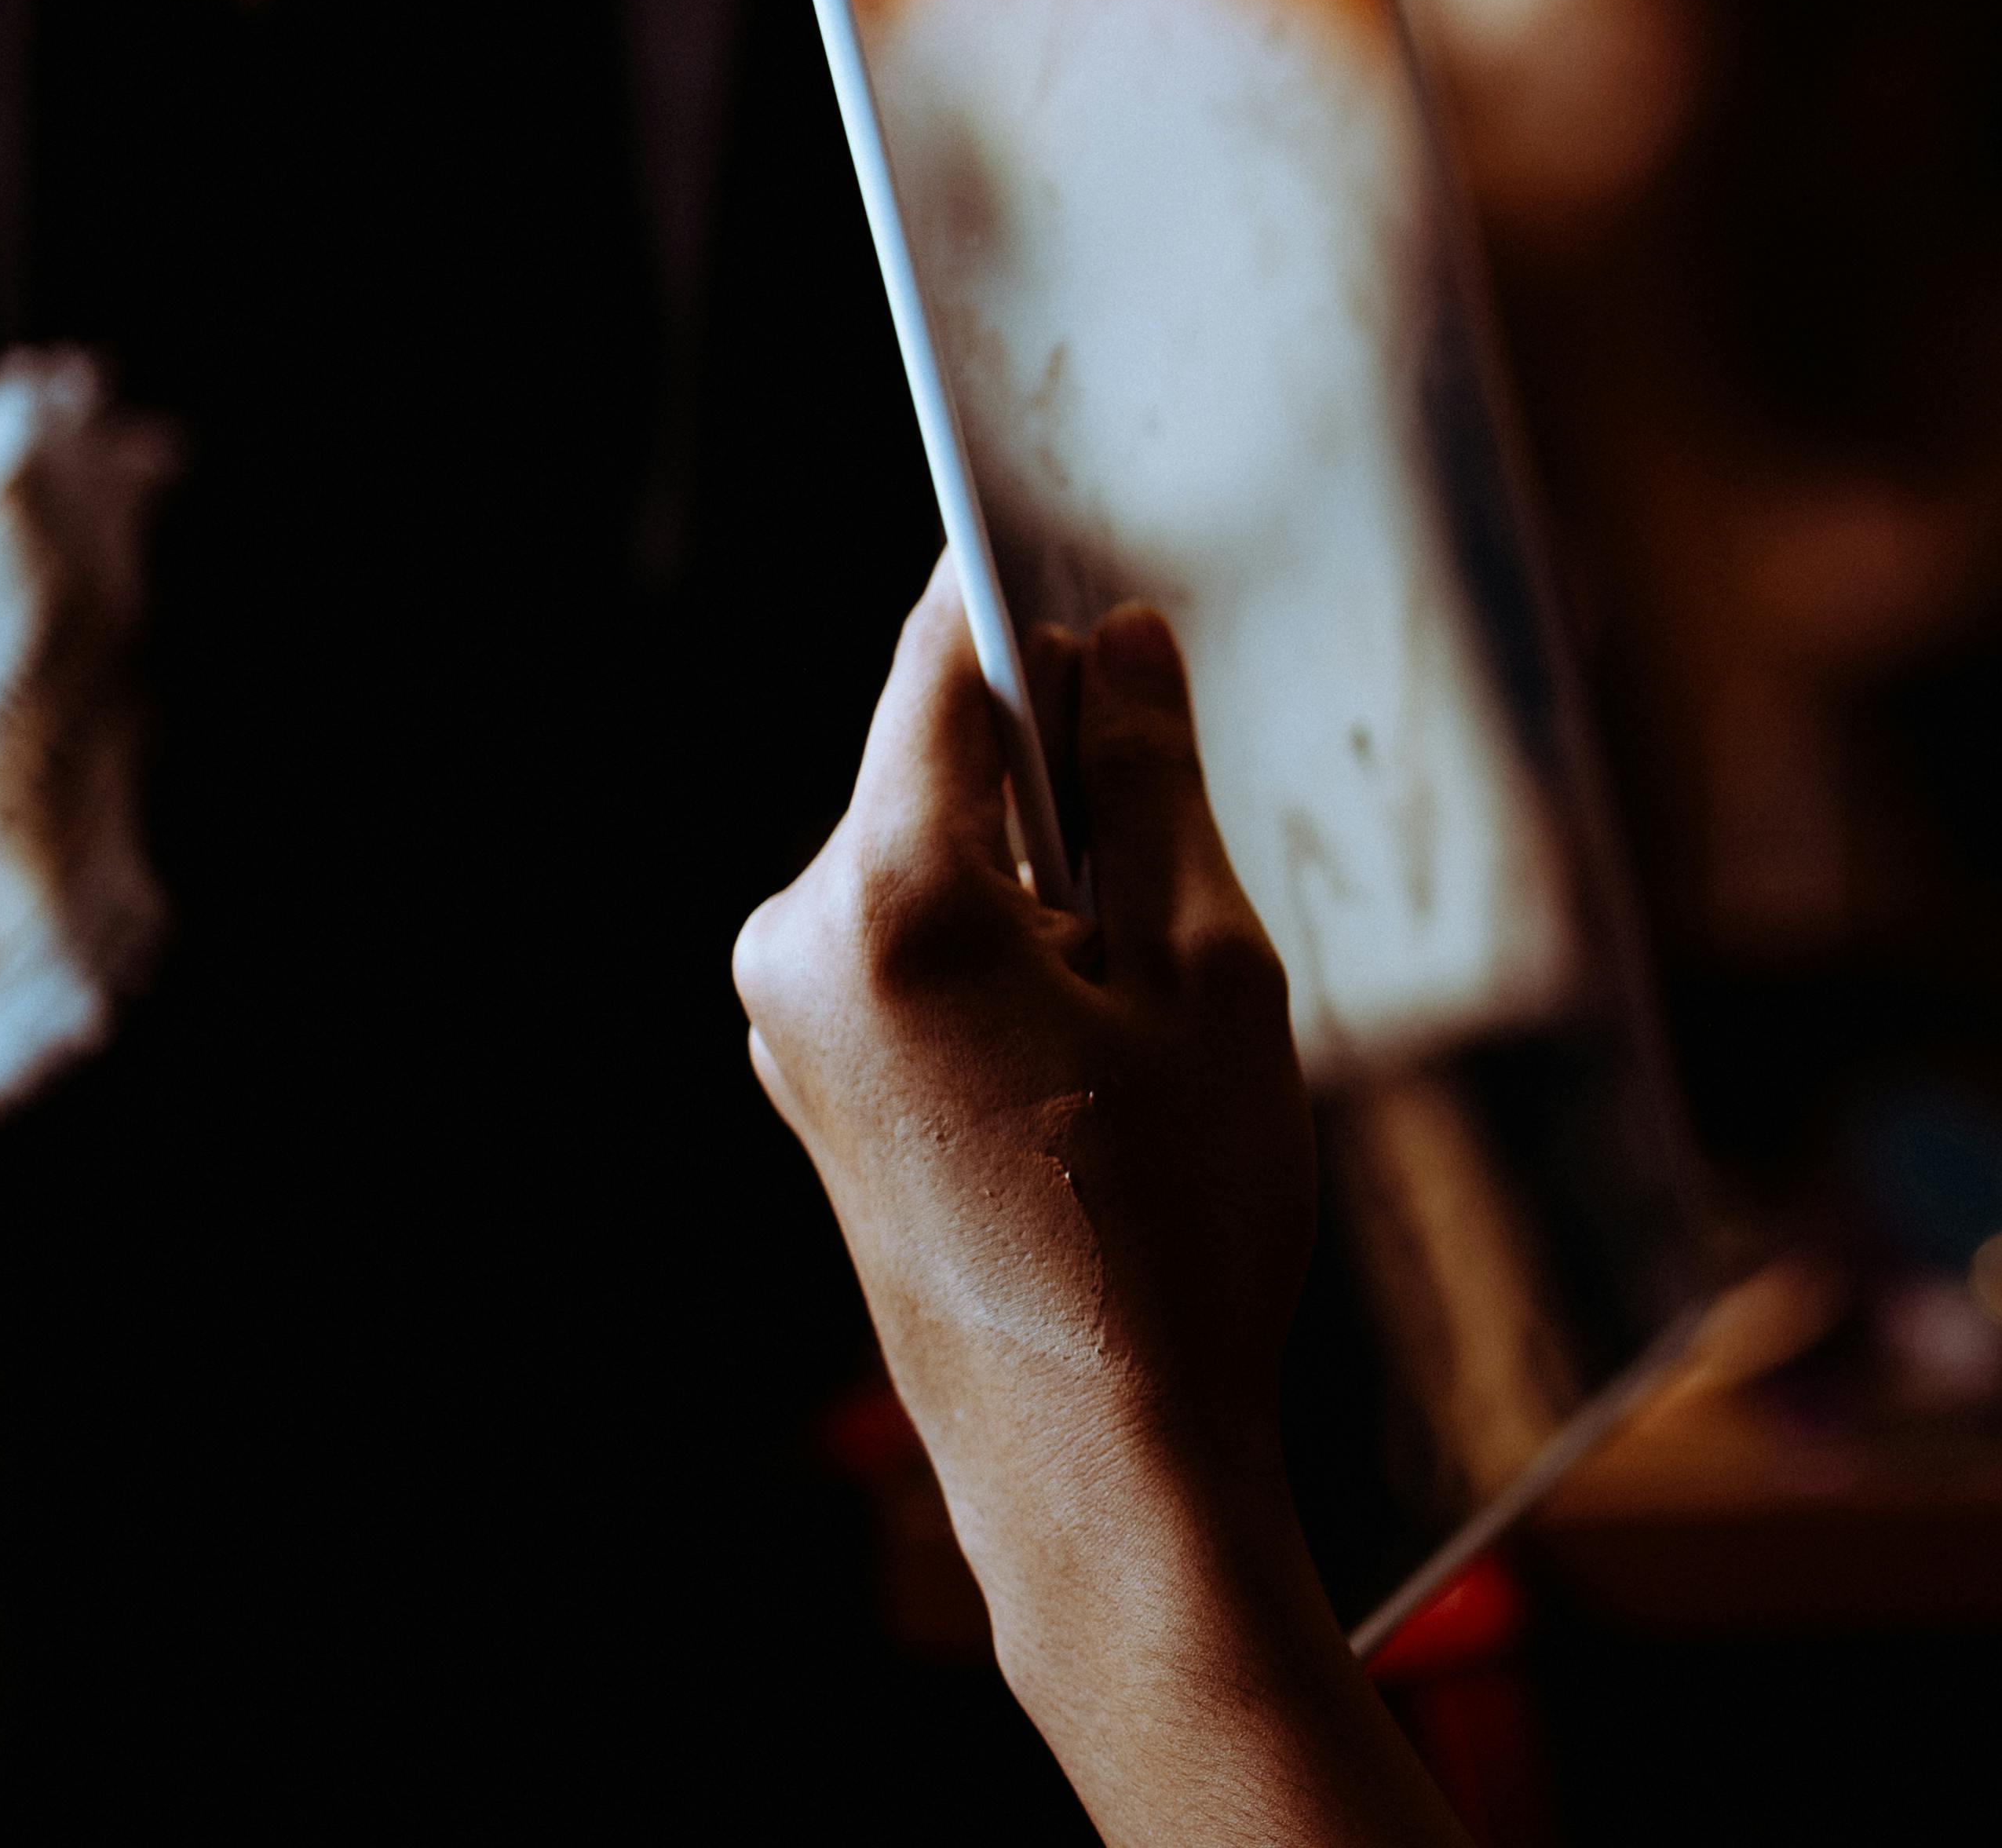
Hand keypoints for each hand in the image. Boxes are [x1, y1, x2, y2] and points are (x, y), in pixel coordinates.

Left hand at [741, 569, 1460, 1844]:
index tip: (1093, 535)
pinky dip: (1017, 947)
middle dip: (1074, 771)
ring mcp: (791, 1021)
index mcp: (890, 899)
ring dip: (1054, 875)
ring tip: (1159, 1010)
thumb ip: (1156, 783)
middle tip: (1198, 877)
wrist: (1096, 1467)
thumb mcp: (1210, 972)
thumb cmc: (1174, 1223)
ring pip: (942, 855)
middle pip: (946, 760)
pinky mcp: (815, 1081)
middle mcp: (799, 944)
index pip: (948, 662)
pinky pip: (918, 943)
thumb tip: (1120, 643)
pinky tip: (1105, 1055)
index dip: (1032, 589)